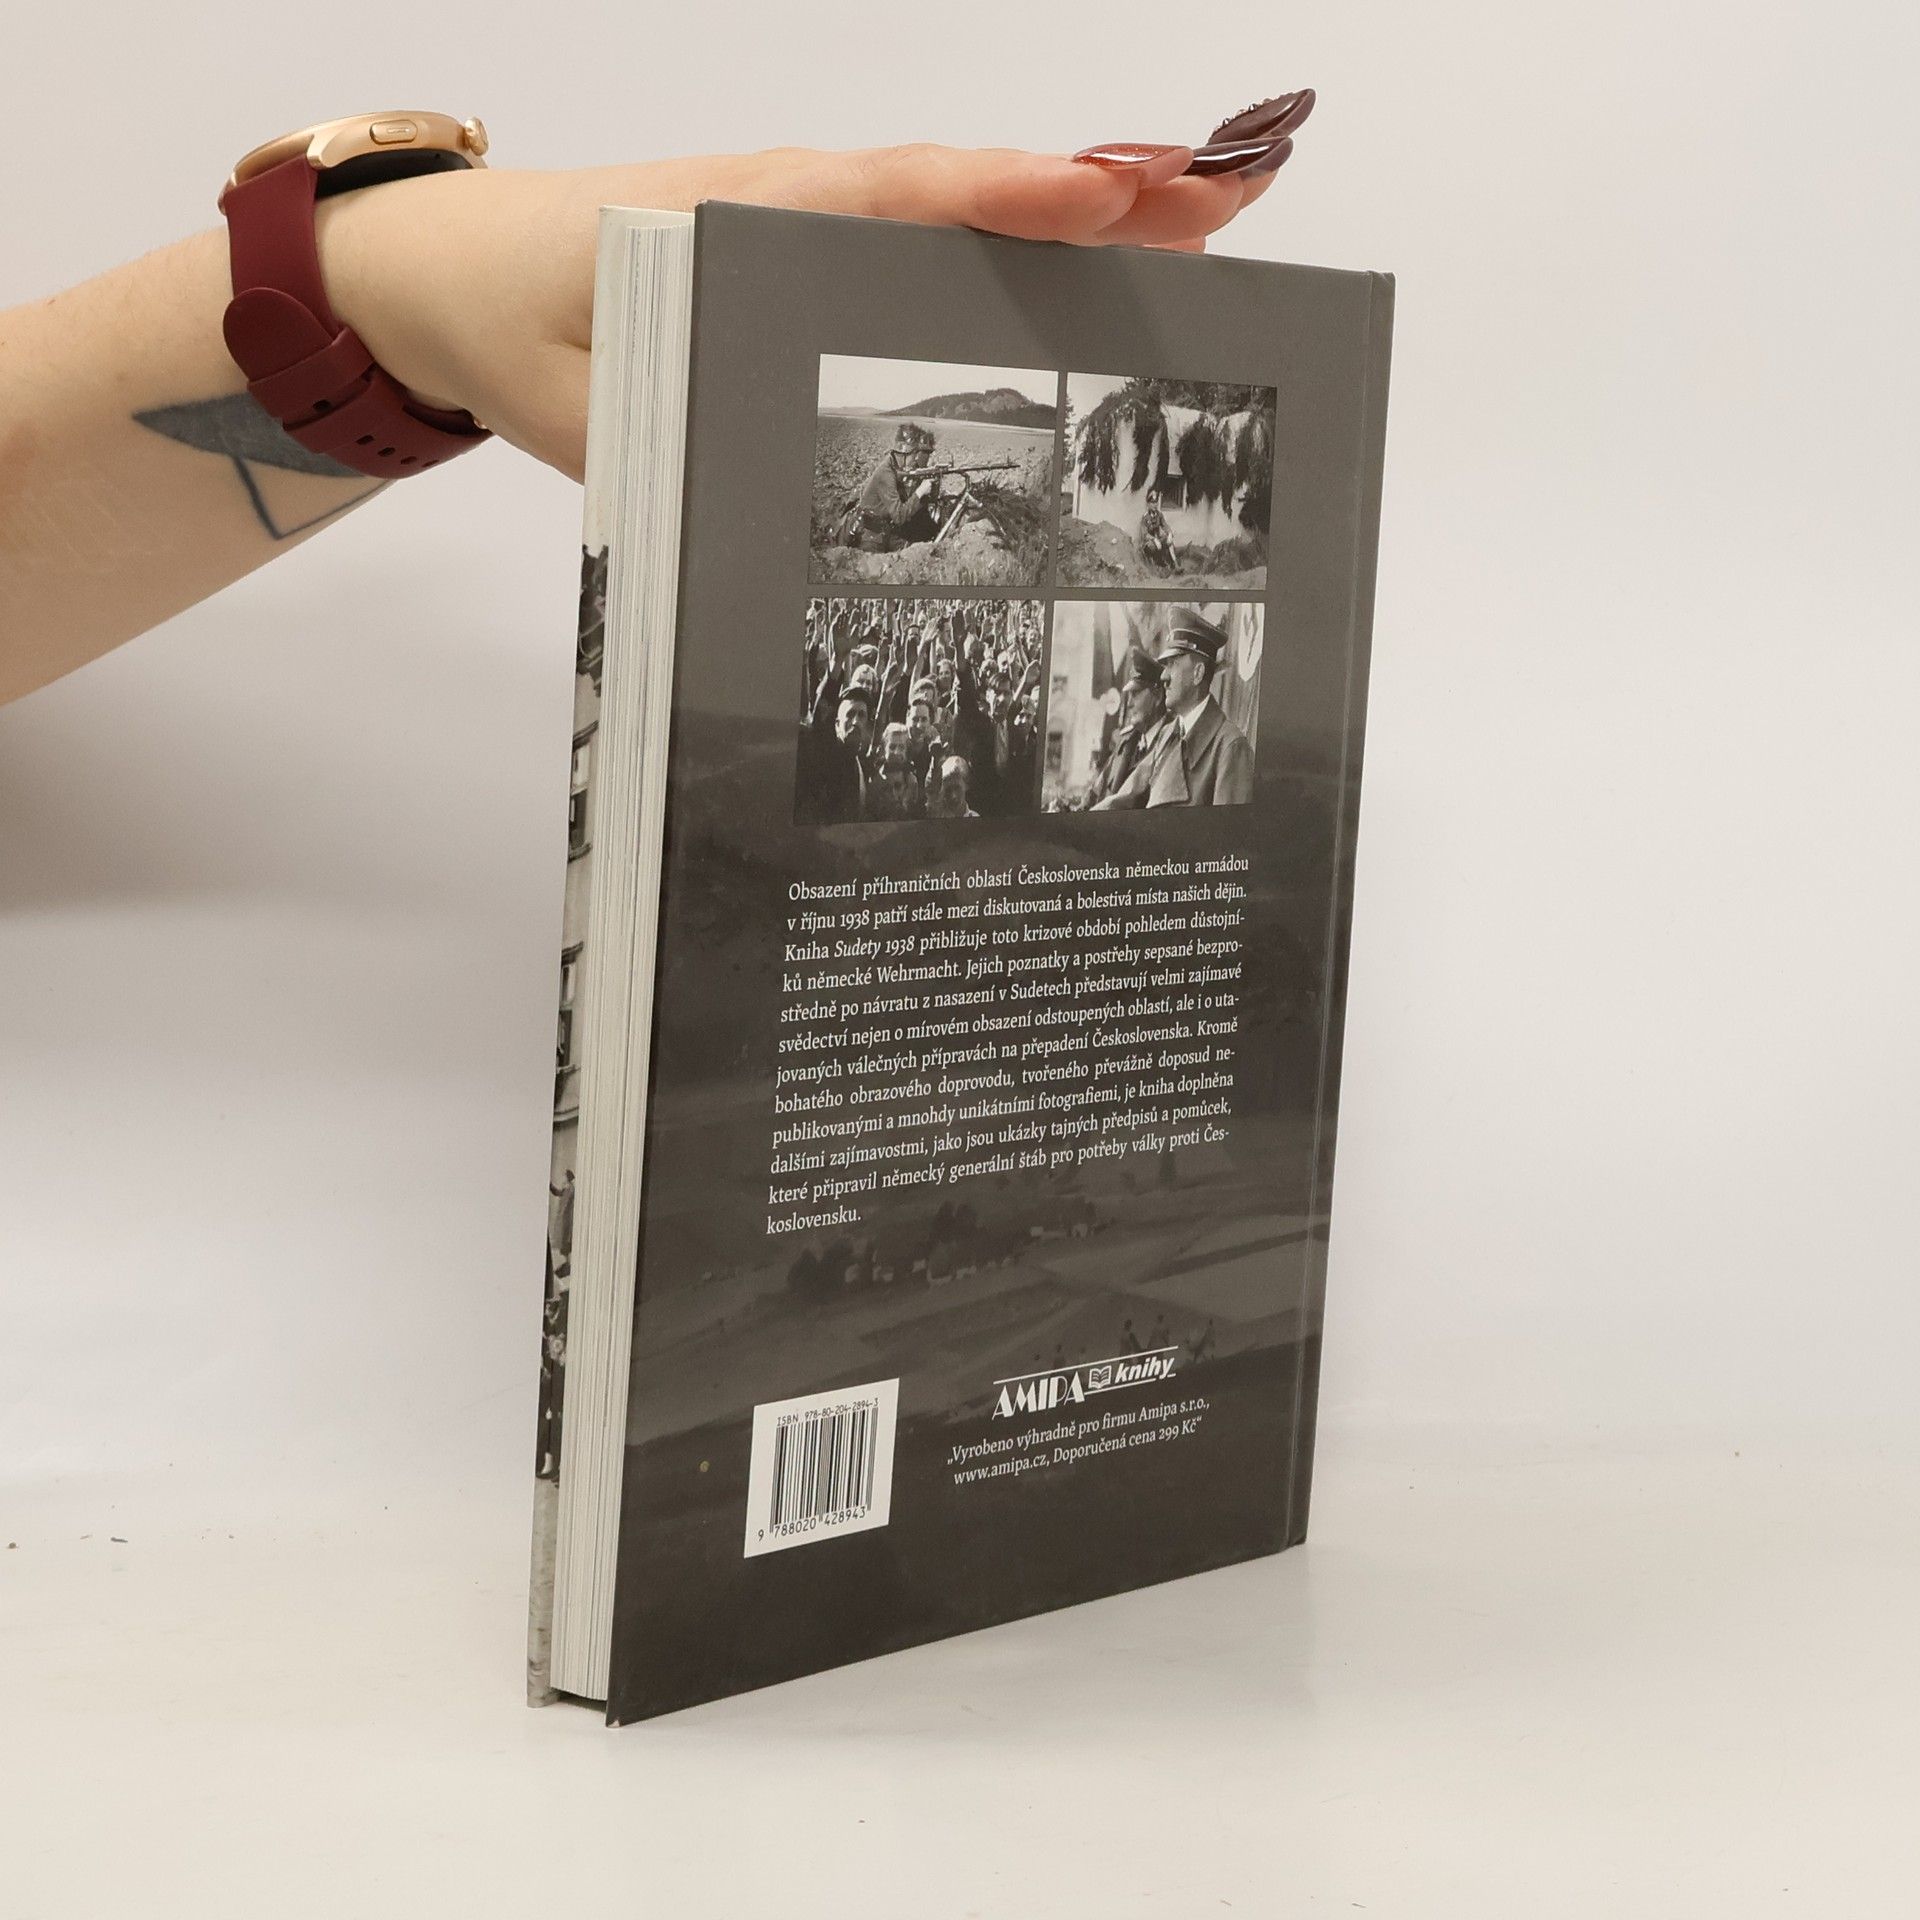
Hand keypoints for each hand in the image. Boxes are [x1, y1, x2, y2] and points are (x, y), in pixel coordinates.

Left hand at [315, 144, 1272, 479]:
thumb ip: (678, 436)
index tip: (1108, 203)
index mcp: (740, 213)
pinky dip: (1016, 234)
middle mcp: (793, 195)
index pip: (893, 197)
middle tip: (1228, 199)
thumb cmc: (507, 320)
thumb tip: (779, 488)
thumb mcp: (579, 406)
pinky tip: (1089, 259)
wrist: (443, 271)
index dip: (1005, 201)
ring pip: (960, 204)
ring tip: (1204, 219)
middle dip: (1099, 194)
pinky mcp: (808, 241)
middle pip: (964, 186)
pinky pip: (930, 229)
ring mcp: (808, 212)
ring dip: (1081, 208)